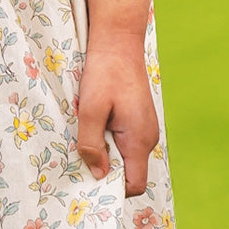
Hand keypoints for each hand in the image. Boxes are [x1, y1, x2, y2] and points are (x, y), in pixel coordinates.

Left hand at [76, 39, 158, 195]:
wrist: (118, 40)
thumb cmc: (105, 71)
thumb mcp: (91, 108)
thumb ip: (92, 143)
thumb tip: (98, 174)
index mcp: (140, 140)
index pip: (134, 184)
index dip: (112, 188)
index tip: (89, 179)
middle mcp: (147, 137)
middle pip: (128, 172)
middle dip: (105, 169)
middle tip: (80, 156)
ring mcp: (144, 128)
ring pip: (124, 155)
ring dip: (105, 151)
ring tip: (86, 134)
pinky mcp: (138, 118)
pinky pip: (124, 140)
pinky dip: (108, 138)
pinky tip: (94, 122)